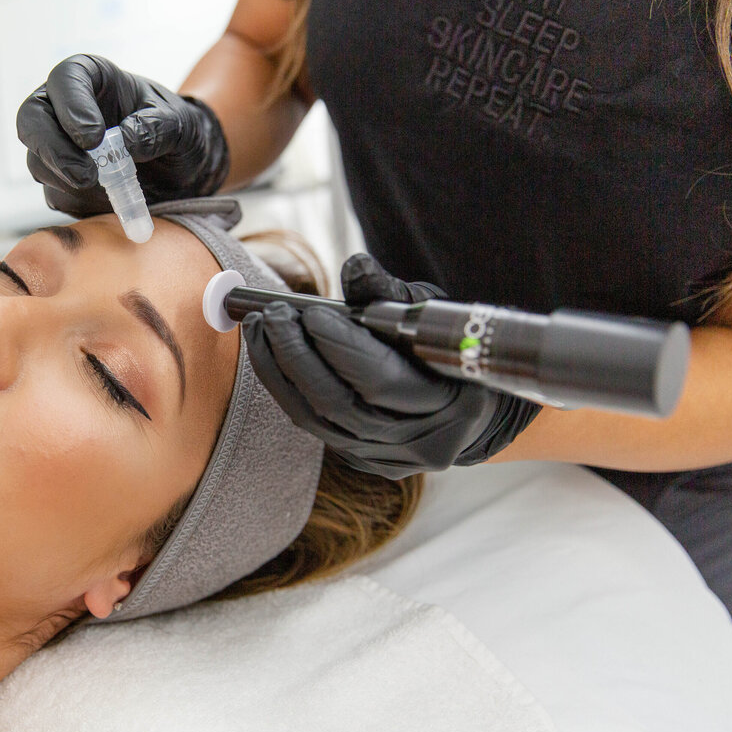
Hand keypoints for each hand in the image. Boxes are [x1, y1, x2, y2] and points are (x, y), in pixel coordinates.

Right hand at [16, 54, 229, 215]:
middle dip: (53, 149)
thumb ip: (157, 127)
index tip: (93, 137)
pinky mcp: (63, 182)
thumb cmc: (179, 131)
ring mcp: (59, 147)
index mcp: (93, 79)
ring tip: (107, 189)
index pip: (65, 79)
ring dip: (66, 180)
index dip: (71, 106)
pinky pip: (56, 195)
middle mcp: (65, 109)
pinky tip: (108, 201)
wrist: (182, 167)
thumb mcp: (182, 124)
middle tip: (86, 176)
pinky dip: (79, 202)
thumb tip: (126, 141)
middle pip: (32, 119)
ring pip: (38, 161)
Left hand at [242, 254, 540, 478]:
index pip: (381, 380)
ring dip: (279, 372)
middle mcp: (421, 440)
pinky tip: (272, 357)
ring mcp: (391, 459)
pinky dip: (288, 390)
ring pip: (318, 422)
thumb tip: (354, 268)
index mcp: (454, 401)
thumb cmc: (449, 349)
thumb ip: (390, 293)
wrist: (472, 409)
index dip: (339, 346)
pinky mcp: (366, 464)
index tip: (306, 312)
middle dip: (297, 356)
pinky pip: (316, 429)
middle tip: (272, 317)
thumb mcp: (432, 313)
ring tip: (259, 330)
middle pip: (340, 405)